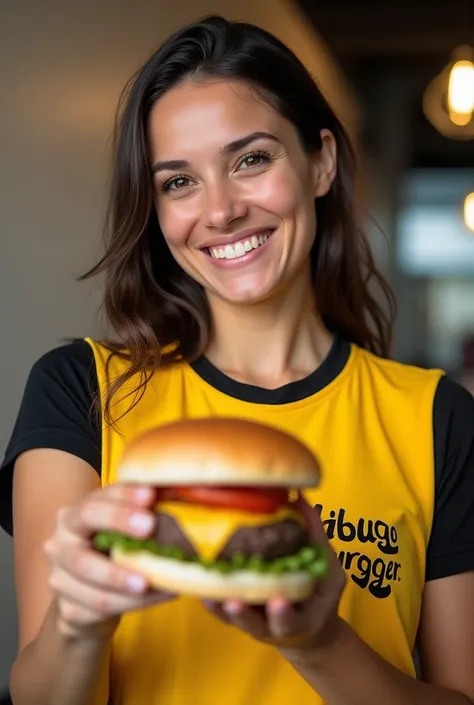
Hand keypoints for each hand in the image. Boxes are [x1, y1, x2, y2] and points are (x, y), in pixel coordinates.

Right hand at [44, 484, 173, 640]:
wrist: (92, 604)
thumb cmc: (114, 557)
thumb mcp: (126, 532)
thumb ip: (147, 512)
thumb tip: (186, 492)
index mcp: (75, 515)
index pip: (98, 498)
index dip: (124, 494)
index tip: (150, 495)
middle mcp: (61, 541)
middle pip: (86, 522)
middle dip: (119, 519)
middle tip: (149, 525)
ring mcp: (60, 576)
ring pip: (93, 574)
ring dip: (128, 575)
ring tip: (161, 577)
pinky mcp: (69, 610)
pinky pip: (102, 605)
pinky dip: (135, 602)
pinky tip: (160, 594)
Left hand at [204, 495, 345, 653]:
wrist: (307, 626)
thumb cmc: (318, 595)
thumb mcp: (328, 571)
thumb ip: (315, 537)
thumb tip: (299, 497)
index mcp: (300, 620)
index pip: (291, 620)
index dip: (283, 613)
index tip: (278, 601)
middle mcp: (272, 626)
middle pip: (255, 625)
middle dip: (245, 615)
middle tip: (234, 602)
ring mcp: (250, 621)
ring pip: (232, 619)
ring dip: (220, 607)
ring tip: (211, 595)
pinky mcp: (233, 615)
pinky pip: (218, 610)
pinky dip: (209, 599)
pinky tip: (199, 587)